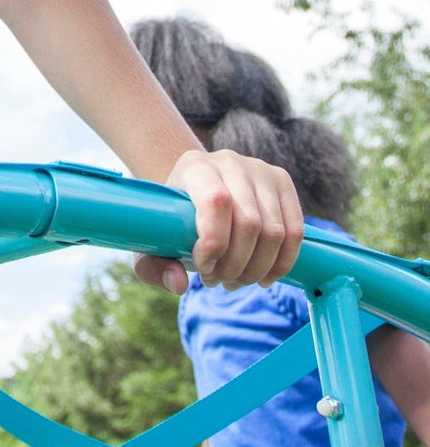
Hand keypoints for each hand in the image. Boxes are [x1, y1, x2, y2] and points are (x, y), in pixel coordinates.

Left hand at [133, 148, 302, 294]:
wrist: (195, 189)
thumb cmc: (172, 219)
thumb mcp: (152, 242)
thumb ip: (153, 267)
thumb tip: (179, 284)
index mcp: (194, 166)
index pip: (216, 201)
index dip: (214, 242)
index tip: (201, 267)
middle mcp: (229, 162)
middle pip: (249, 223)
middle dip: (235, 264)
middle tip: (218, 281)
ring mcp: (260, 170)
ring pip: (274, 231)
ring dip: (256, 269)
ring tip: (235, 281)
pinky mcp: (282, 182)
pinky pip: (295, 231)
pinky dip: (281, 263)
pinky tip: (262, 278)